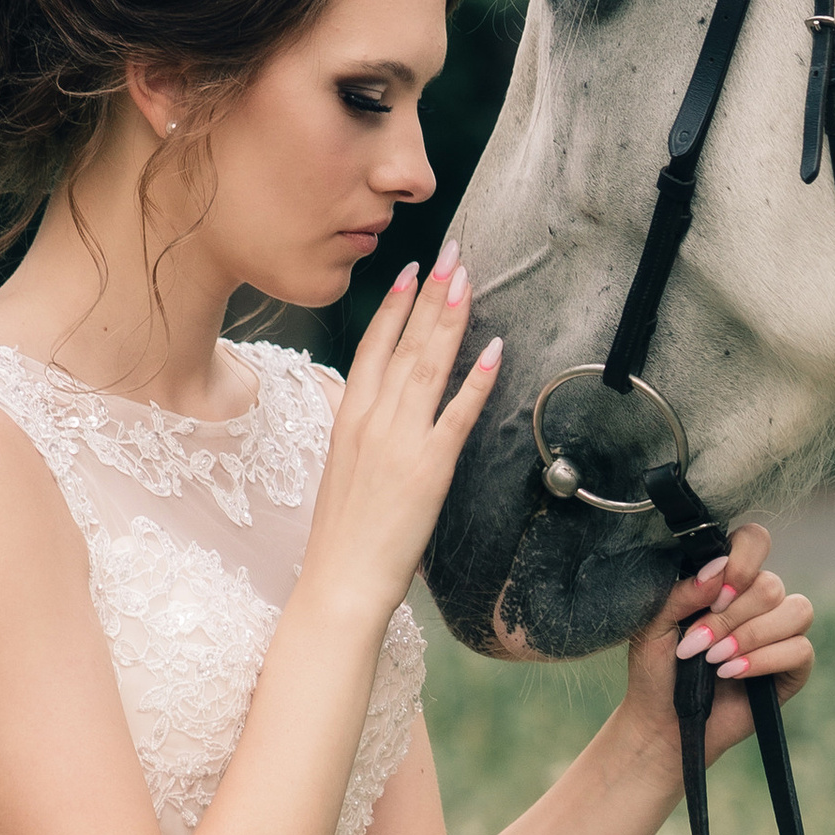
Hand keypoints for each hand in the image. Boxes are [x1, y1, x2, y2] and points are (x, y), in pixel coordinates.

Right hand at [304, 260, 501, 625]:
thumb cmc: (342, 534)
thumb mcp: (339, 467)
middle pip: (404, 344)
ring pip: (429, 367)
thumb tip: (346, 396)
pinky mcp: (429, 468)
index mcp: (348, 418)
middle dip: (431, 295)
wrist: (340, 581)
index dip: (394, 305)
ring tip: (468, 280)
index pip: (372, 347)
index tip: (411, 270)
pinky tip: (494, 349)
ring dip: (451, 319)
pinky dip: (477, 380)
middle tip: (452, 253)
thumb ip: (351, 425)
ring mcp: (400, 442)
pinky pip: (456, 415)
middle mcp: (372, 421)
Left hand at [619, 524, 815, 772]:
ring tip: (715, 661)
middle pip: (772, 584)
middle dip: (732, 617)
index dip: (742, 562)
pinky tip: (732, 673)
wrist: (662, 721)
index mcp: (728, 581)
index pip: (754, 542)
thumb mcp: (654, 624)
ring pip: (796, 611)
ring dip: (751, 636)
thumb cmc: (656, 670)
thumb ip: (682, 591)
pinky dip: (764, 660)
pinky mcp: (793, 669)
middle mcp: (759, 601)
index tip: (714, 595)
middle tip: (699, 644)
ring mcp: (779, 634)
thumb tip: (718, 569)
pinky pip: (800, 649)